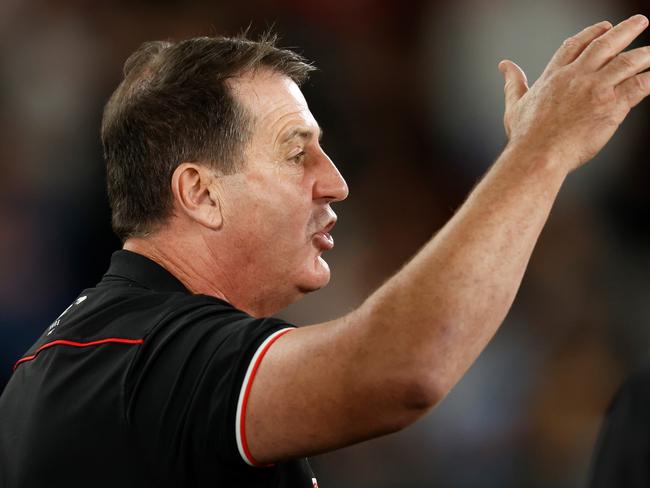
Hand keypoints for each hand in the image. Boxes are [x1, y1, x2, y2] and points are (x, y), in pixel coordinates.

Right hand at [499, 15, 649, 172]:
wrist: (539, 155)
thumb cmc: (526, 136)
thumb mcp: (514, 105)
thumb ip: (513, 83)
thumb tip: (504, 66)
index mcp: (554, 76)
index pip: (575, 46)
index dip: (591, 33)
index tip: (604, 27)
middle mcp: (576, 77)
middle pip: (605, 45)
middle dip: (625, 30)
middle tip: (639, 22)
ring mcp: (596, 89)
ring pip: (627, 62)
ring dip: (645, 54)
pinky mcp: (612, 105)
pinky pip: (639, 85)